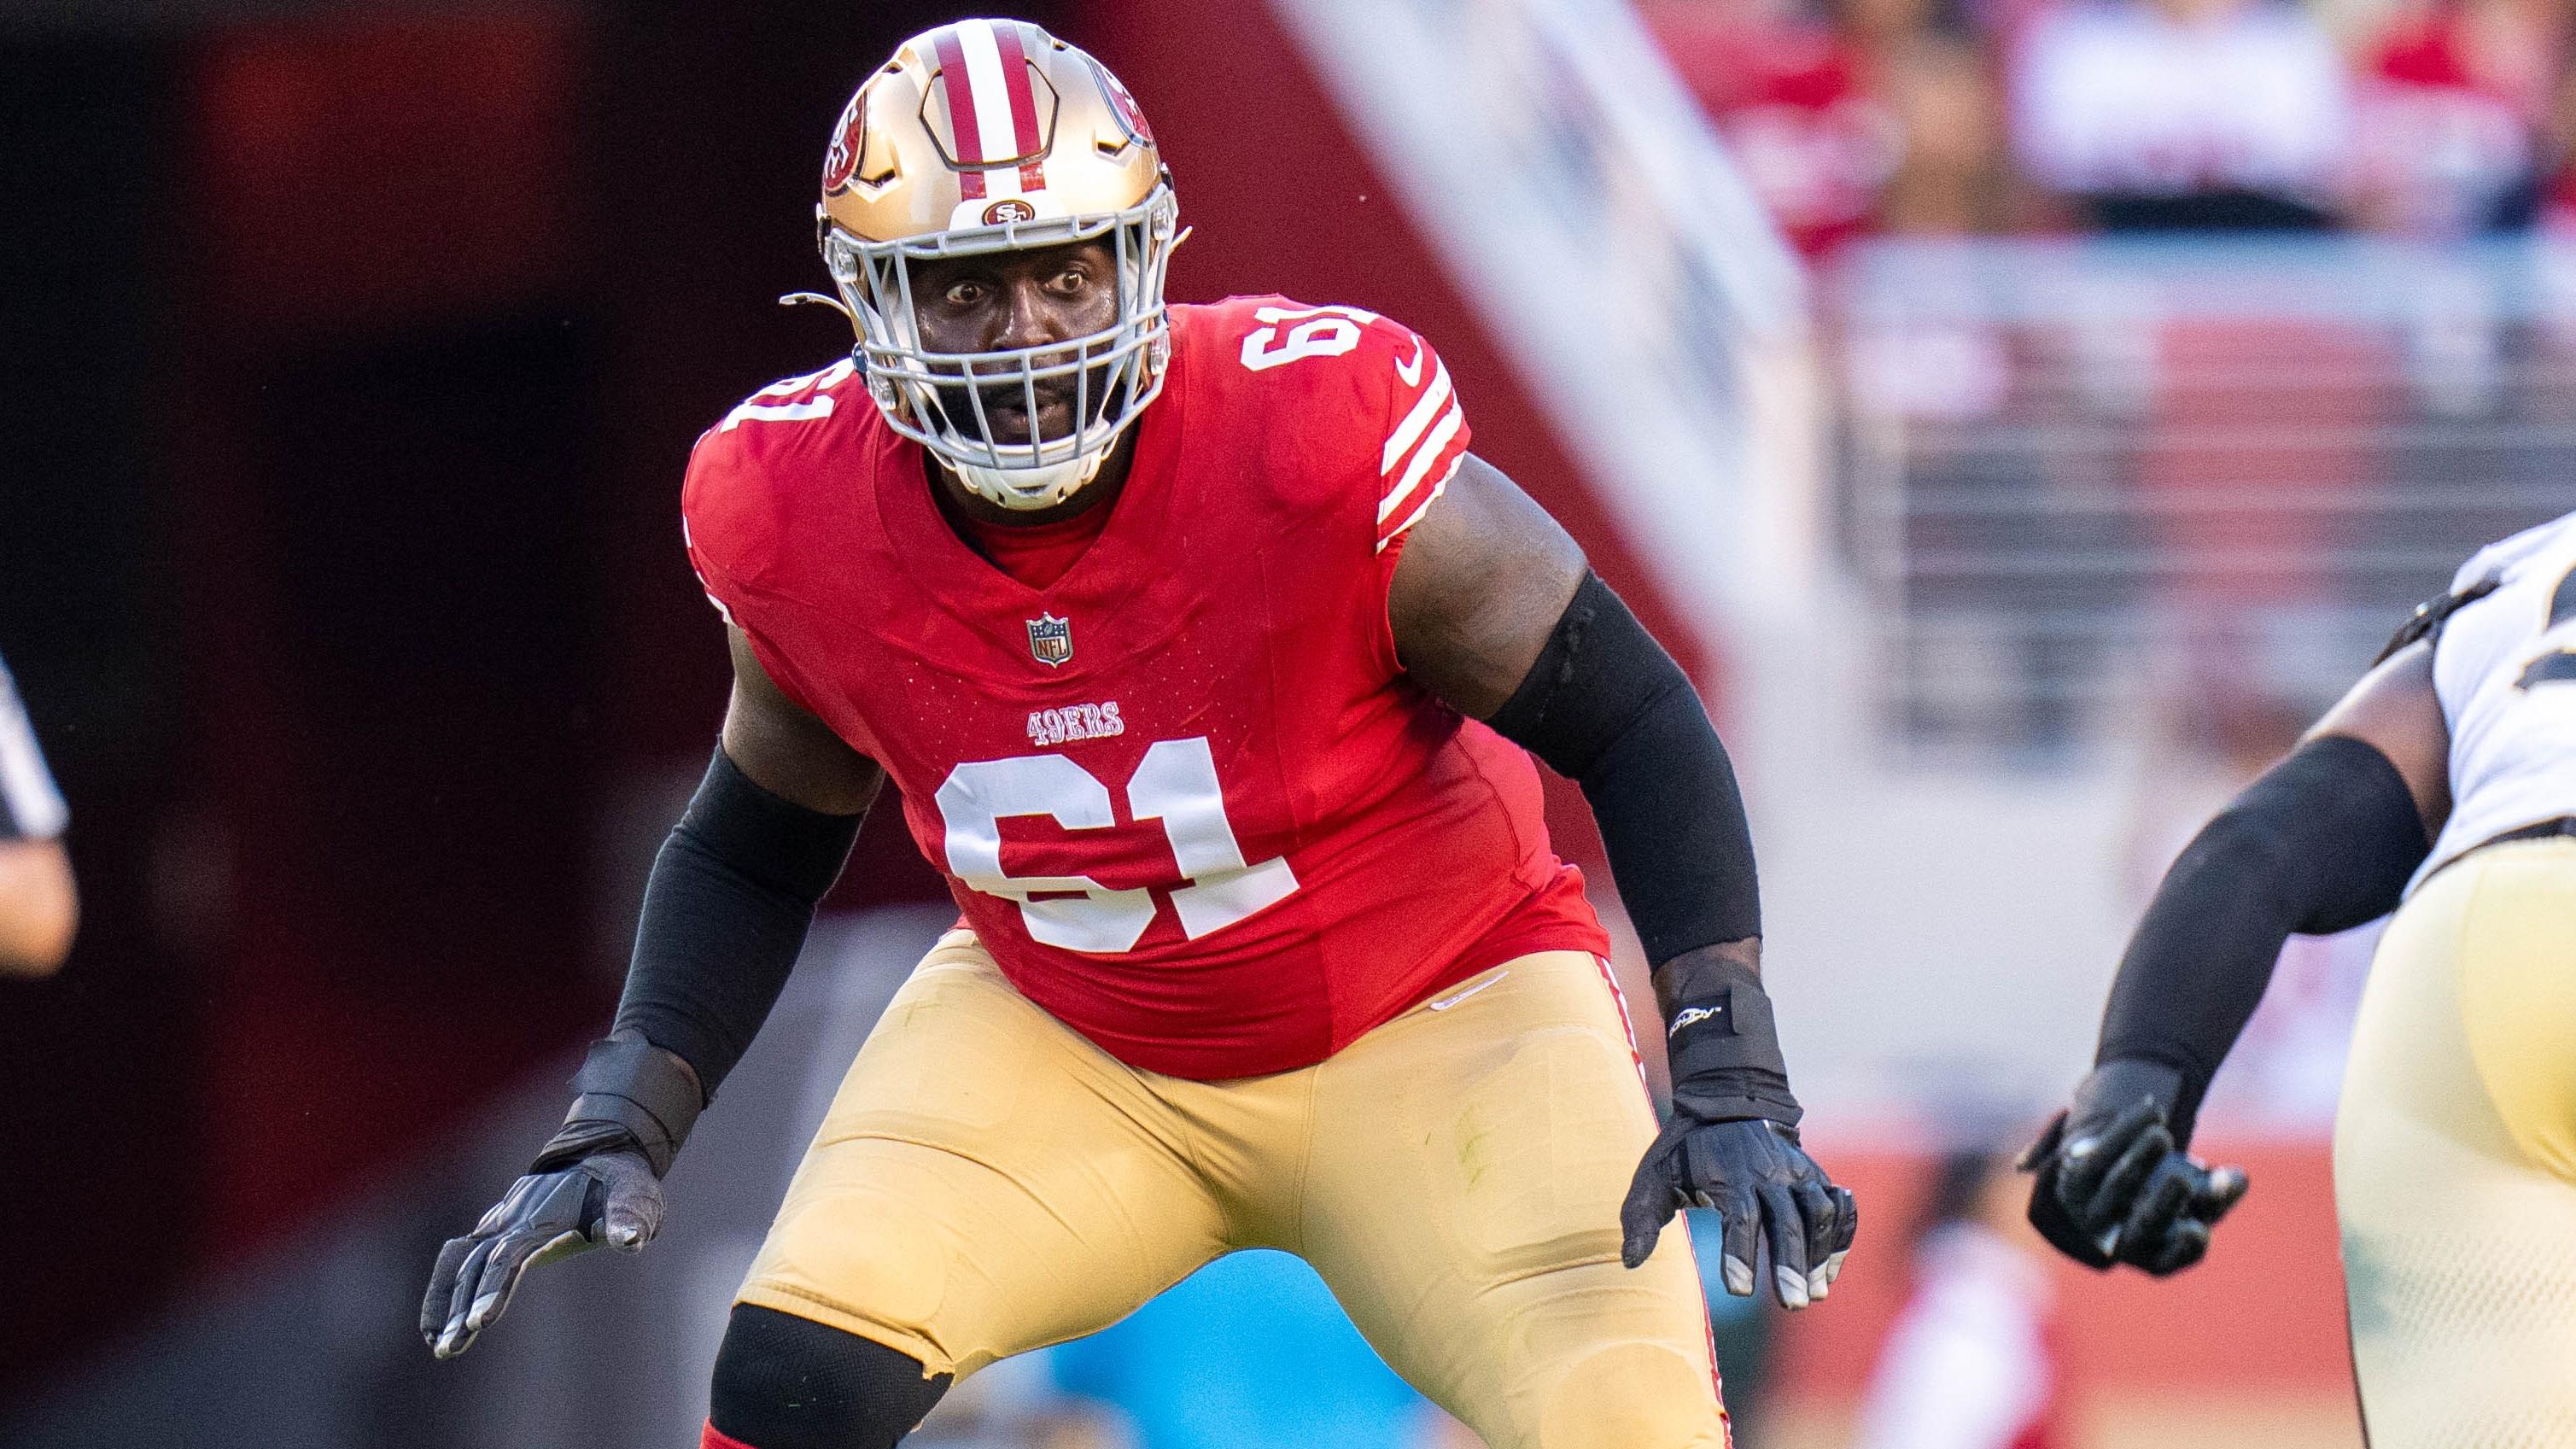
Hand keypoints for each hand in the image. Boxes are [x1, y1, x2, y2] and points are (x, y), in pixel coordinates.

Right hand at [420, 1148, 662, 1357]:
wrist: (602, 1155)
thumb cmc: (623, 1184)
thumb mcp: (636, 1196)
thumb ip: (630, 1217)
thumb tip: (632, 1239)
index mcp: (543, 1217)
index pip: (509, 1255)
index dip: (494, 1287)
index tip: (480, 1321)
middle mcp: (514, 1219)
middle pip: (476, 1265)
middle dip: (461, 1306)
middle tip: (448, 1349)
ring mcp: (502, 1223)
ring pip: (460, 1262)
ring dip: (445, 1302)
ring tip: (438, 1347)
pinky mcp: (497, 1230)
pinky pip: (459, 1258)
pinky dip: (444, 1288)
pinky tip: (438, 1325)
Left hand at [1620, 1115, 1856, 1307]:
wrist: (1727, 1101)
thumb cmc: (1685, 1150)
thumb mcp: (1653, 1176)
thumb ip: (1641, 1218)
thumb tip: (1630, 1263)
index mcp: (1728, 1175)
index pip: (1739, 1217)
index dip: (1740, 1254)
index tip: (1739, 1292)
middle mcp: (1768, 1173)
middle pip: (1787, 1219)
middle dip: (1792, 1263)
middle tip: (1793, 1305)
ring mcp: (1796, 1173)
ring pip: (1819, 1212)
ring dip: (1821, 1254)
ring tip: (1816, 1294)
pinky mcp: (1815, 1176)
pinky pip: (1839, 1205)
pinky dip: (1842, 1236)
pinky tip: (1833, 1270)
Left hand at [2021, 1060, 2246, 1274]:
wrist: (2113, 1170)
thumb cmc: (2167, 1192)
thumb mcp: (2198, 1196)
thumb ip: (2219, 1192)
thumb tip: (2239, 1179)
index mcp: (2155, 1254)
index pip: (2168, 1259)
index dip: (2184, 1249)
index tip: (2199, 1231)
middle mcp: (2120, 1240)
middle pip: (2143, 1223)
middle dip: (2163, 1203)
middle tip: (2182, 1181)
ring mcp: (2093, 1212)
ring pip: (2119, 1183)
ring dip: (2141, 1157)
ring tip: (2161, 1134)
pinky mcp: (2075, 1180)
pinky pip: (2101, 1154)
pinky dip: (2127, 1130)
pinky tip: (2153, 1110)